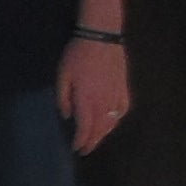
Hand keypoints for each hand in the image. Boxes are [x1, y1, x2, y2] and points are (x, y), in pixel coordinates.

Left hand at [59, 31, 130, 150]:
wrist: (101, 36)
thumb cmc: (77, 55)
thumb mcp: (62, 75)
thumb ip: (63, 98)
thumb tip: (67, 115)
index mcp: (85, 100)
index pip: (85, 128)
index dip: (80, 141)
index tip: (76, 148)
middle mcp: (102, 102)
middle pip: (100, 129)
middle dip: (92, 142)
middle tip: (86, 149)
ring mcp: (115, 95)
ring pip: (112, 121)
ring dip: (105, 133)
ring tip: (97, 138)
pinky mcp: (123, 87)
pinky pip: (123, 108)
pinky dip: (117, 118)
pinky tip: (113, 119)